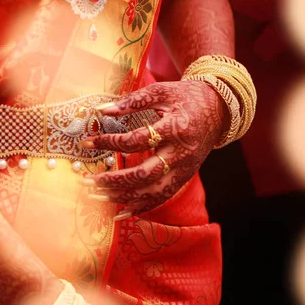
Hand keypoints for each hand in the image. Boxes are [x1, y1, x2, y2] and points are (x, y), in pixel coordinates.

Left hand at [79, 81, 228, 218]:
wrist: (219, 109)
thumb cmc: (186, 97)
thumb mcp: (161, 91)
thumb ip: (132, 101)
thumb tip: (100, 110)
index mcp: (175, 128)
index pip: (137, 140)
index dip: (109, 142)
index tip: (86, 143)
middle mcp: (181, 153)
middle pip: (144, 174)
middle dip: (113, 180)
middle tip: (87, 181)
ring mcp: (184, 169)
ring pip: (152, 191)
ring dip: (122, 197)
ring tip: (95, 196)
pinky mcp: (184, 178)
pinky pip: (162, 197)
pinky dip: (141, 208)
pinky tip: (120, 213)